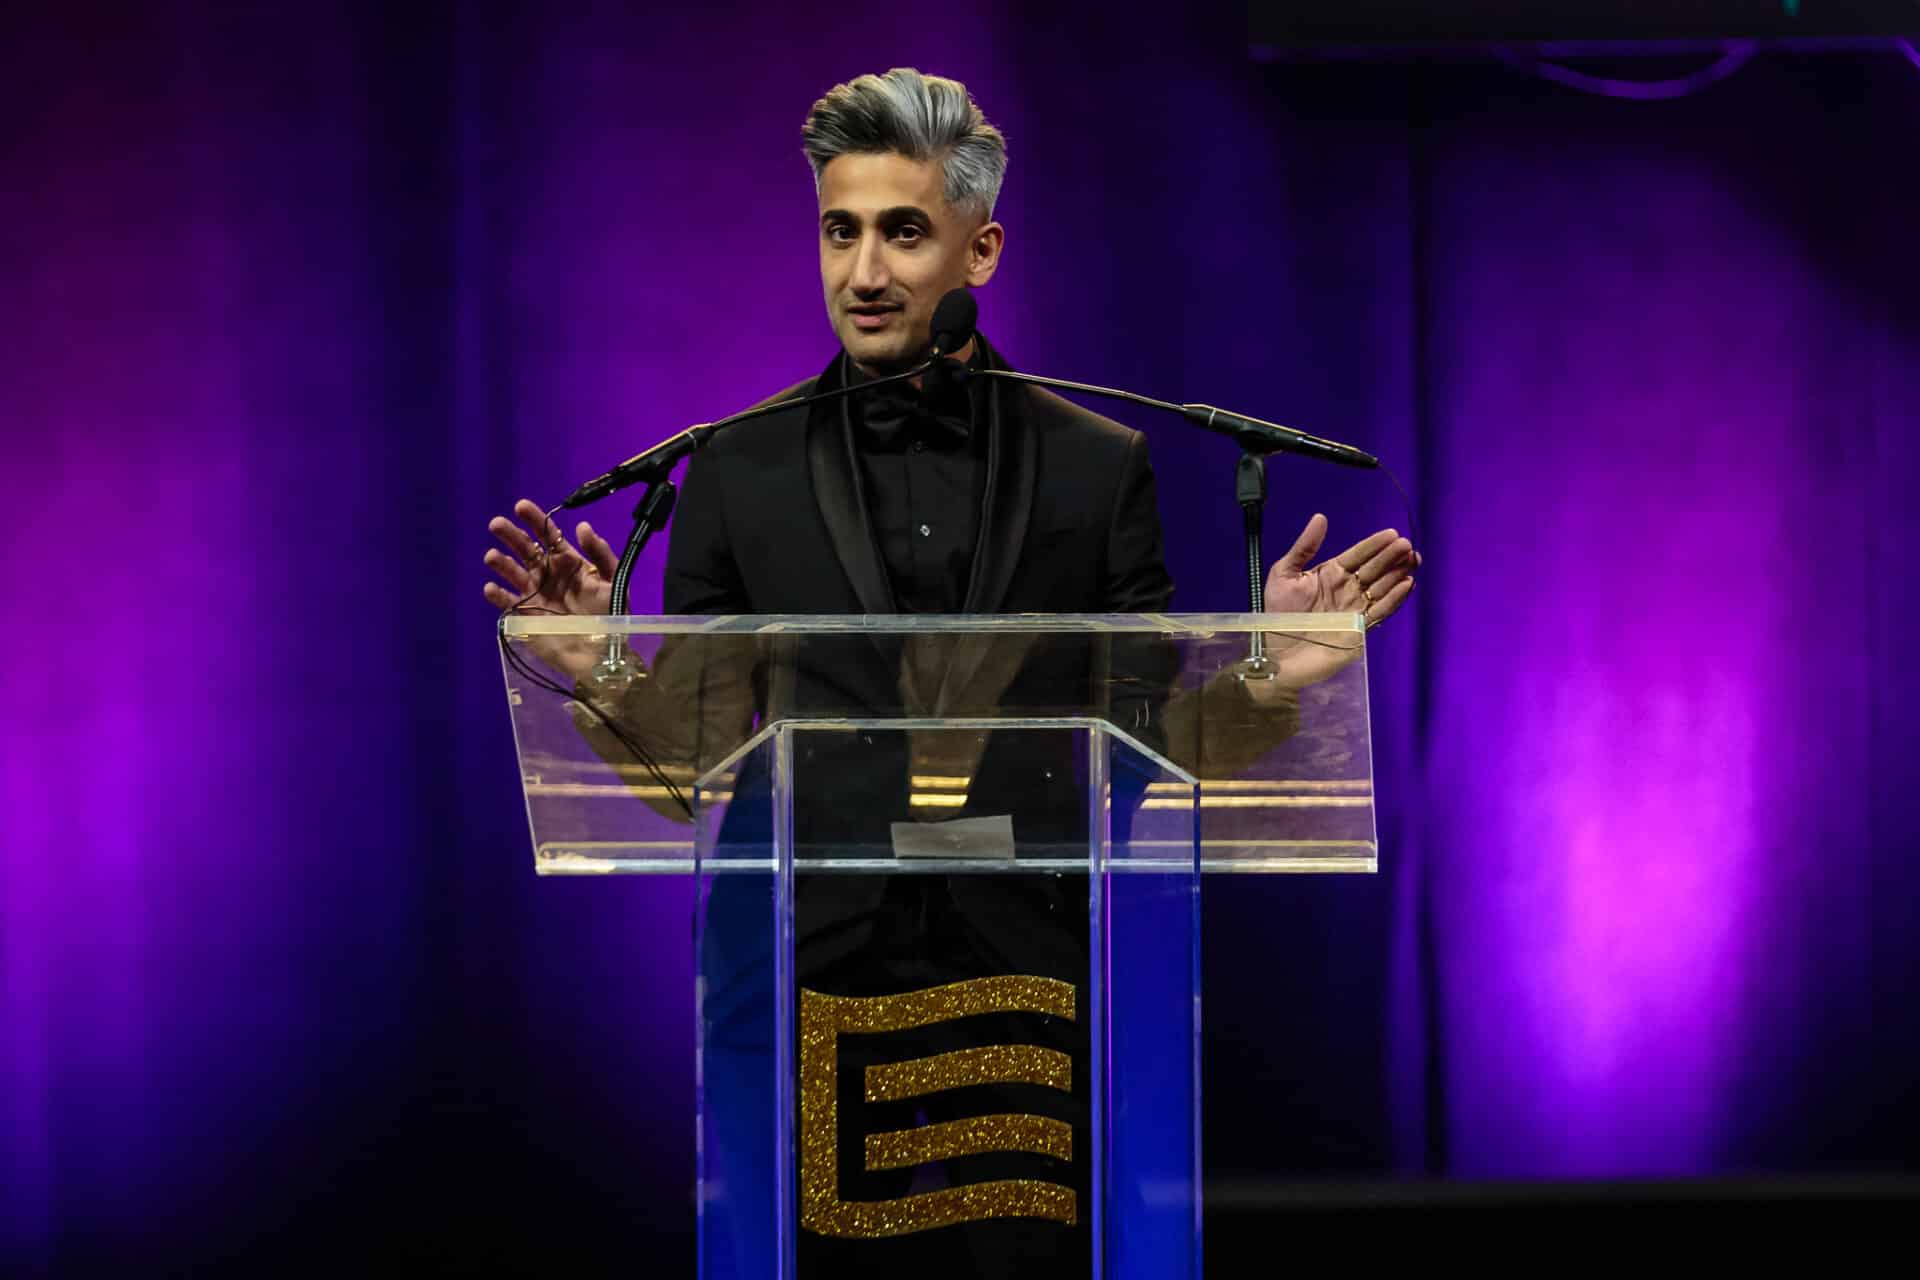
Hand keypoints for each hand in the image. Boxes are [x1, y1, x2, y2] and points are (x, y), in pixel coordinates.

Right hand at [484, 498, 621, 681]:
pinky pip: (507, 603)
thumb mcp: (613, 581)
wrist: (603, 653)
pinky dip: (497, 595)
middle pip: (526, 550)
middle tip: (497, 524)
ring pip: (513, 572)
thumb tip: (581, 526)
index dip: (535, 520)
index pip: (549, 536)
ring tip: (492, 556)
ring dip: (501, 563)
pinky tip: (492, 588)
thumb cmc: (611, 615)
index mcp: (568, 562)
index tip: (521, 506)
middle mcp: (548, 574)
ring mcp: (535, 594)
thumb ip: (600, 553)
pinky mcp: (526, 616)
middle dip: (511, 535)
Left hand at [1257, 513, 1419, 689]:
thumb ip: (1303, 547)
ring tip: (1412, 560)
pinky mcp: (1360, 628)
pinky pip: (1381, 610)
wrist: (1278, 653)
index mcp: (1331, 573)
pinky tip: (1407, 584)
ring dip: (1398, 573)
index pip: (1358, 555)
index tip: (1391, 534)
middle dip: (1391, 556)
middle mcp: (1347, 588)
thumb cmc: (1278, 614)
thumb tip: (1320, 517)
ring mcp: (1355, 608)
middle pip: (1375, 569)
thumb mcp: (1284, 574)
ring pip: (1382, 587)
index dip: (1374, 545)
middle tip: (1406, 545)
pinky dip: (1395, 598)